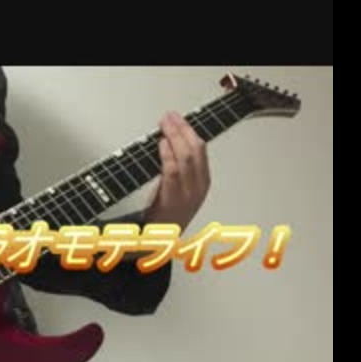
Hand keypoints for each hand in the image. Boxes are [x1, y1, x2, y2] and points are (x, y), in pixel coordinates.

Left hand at [145, 111, 210, 230]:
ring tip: (165, 125)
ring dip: (175, 137)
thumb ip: (176, 169)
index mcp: (202, 182)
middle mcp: (199, 187)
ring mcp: (188, 195)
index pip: (201, 150)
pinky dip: (168, 156)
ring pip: (187, 158)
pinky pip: (173, 173)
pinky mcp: (174, 201)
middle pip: (196, 150)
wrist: (158, 244)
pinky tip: (161, 145)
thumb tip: (166, 142)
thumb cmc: (165, 216)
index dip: (189, 131)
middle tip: (169, 117)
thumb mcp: (177, 190)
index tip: (178, 118)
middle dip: (183, 129)